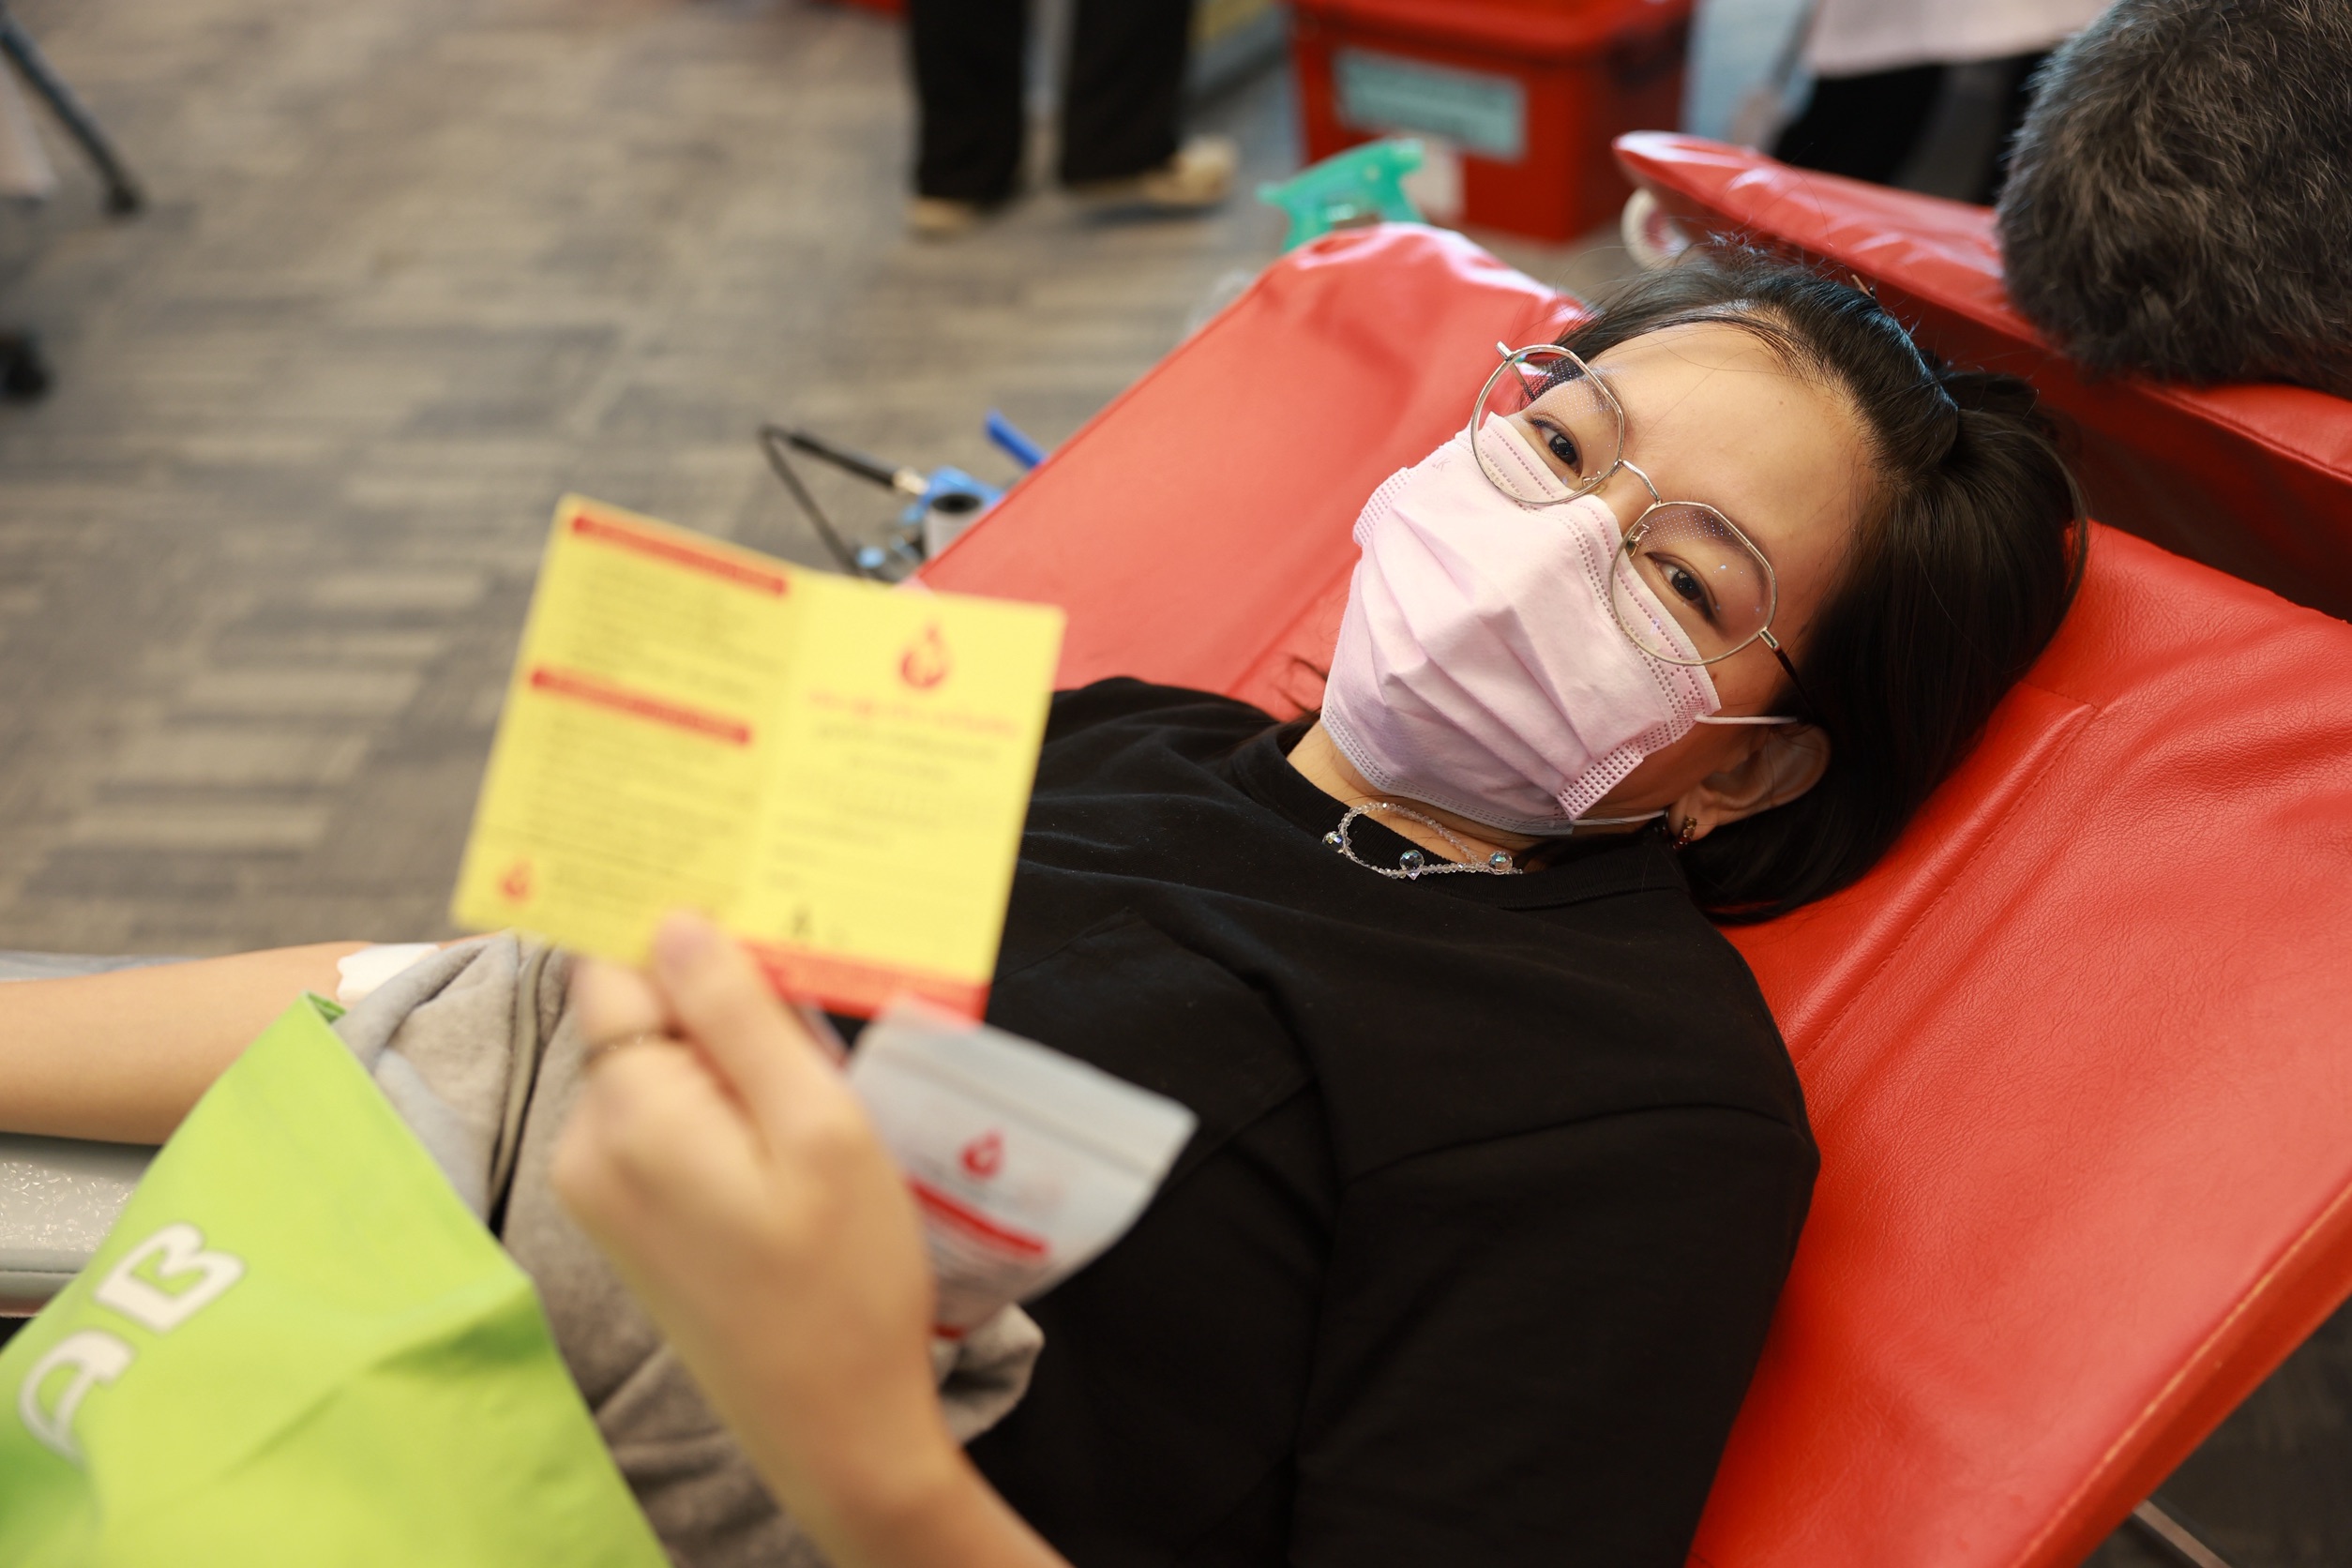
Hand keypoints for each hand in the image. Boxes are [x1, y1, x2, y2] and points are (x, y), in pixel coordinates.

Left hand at [552, 913, 959, 1555]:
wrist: (835, 1428)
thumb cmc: (847, 1279)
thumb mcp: (820, 1130)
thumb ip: (743, 1017)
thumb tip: (676, 917)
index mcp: (629, 1111)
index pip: (622, 964)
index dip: (679, 917)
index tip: (739, 871)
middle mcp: (590, 1143)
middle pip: (642, 1010)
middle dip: (720, 986)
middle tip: (814, 974)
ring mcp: (603, 1188)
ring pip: (661, 1062)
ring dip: (731, 1044)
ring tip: (820, 1062)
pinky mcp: (630, 1219)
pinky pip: (668, 1115)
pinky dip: (723, 1096)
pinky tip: (794, 1118)